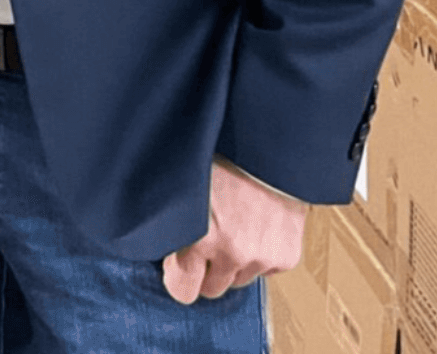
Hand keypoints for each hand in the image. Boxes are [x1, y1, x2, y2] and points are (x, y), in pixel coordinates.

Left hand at [160, 162, 306, 303]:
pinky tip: (256, 225)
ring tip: (234, 226)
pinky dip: (260, 254)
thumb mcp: (184, 184)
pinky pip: (265, 270)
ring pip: (239, 280)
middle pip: (211, 290)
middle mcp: (231, 252)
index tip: (178, 261)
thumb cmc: (221, 155)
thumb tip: (151, 238)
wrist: (269, 146)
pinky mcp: (285, 257)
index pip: (182, 290)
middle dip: (206, 270)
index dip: (178, 275)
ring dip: (234, 262)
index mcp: (199, 235)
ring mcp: (261, 257)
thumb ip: (170, 218)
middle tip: (207, 241)